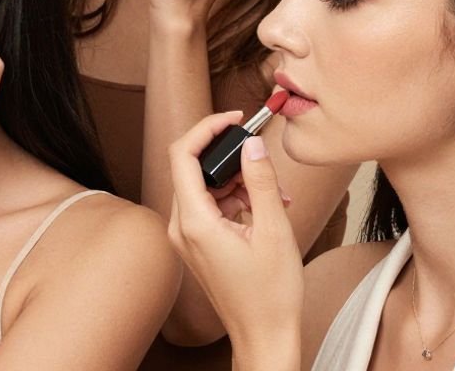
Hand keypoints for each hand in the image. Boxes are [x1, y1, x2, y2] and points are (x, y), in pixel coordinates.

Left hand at [167, 112, 302, 346]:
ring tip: (274, 195)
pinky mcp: (196, 245)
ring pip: (204, 188)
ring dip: (238, 182)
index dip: (207, 128)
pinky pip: (209, 208)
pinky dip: (235, 201)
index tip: (234, 118)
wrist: (264, 336)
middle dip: (230, 159)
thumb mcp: (274, 231)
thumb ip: (260, 182)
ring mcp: (186, 237)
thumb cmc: (270, 294)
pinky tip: (264, 209)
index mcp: (193, 221)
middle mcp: (180, 227)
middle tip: (262, 160)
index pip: (183, 155)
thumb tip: (251, 145)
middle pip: (193, 169)